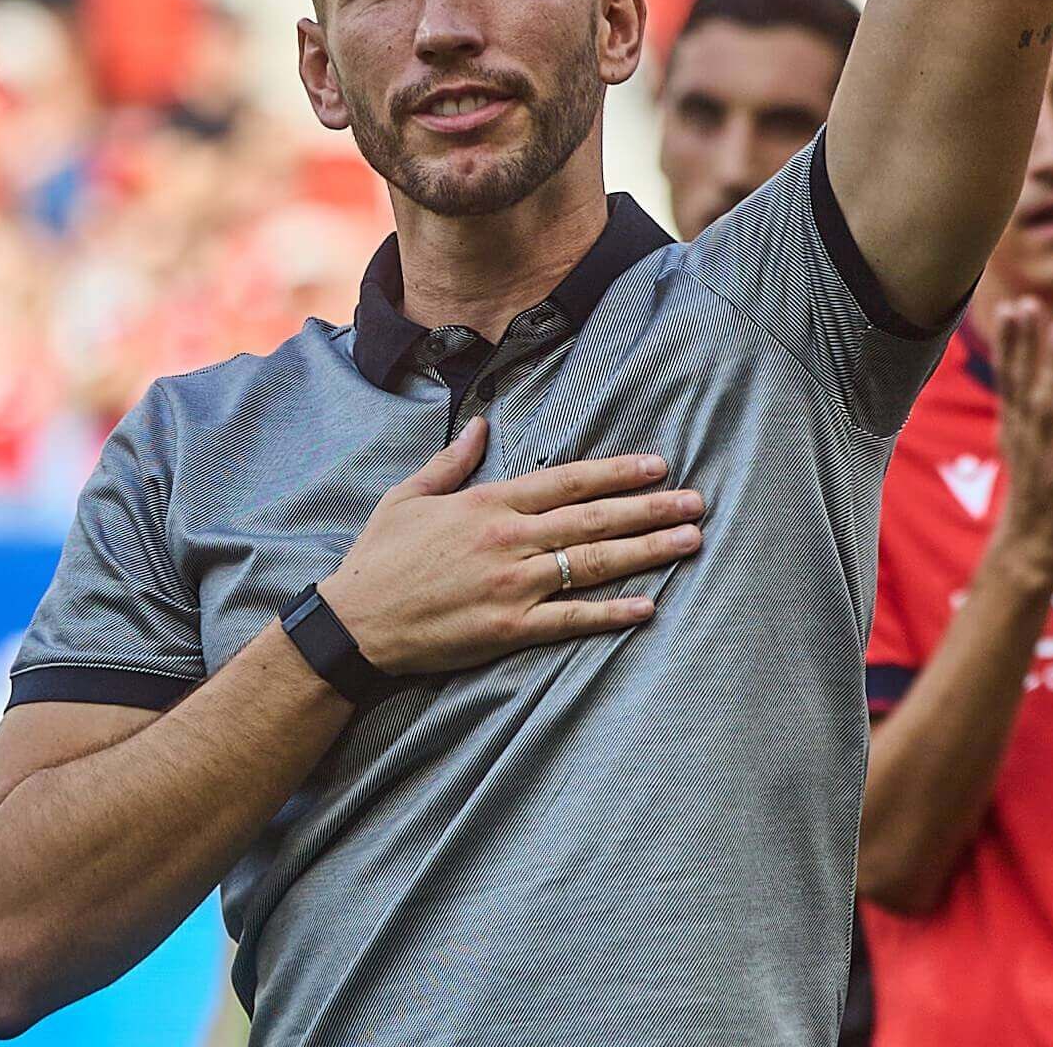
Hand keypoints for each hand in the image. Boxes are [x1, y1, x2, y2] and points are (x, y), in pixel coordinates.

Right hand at [318, 418, 704, 675]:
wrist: (356, 622)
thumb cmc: (381, 556)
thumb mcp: (409, 495)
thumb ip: (453, 461)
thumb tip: (480, 424)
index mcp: (489, 503)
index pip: (567, 481)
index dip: (616, 472)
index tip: (657, 466)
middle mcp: (509, 539)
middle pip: (593, 518)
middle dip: (650, 508)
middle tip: (696, 501)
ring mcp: (513, 585)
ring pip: (593, 563)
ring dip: (647, 551)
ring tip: (690, 541)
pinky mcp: (509, 628)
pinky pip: (571, 619)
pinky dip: (611, 613)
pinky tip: (648, 606)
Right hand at [988, 300, 1052, 588]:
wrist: (1031, 551)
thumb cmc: (1033, 497)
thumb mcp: (1021, 448)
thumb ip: (1022, 413)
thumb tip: (1020, 382)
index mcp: (1013, 427)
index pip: (1008, 376)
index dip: (1010, 341)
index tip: (1011, 305)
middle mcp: (1023, 435)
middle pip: (1018, 379)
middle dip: (1023, 341)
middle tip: (1025, 301)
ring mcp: (1043, 454)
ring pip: (1044, 401)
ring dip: (1051, 364)